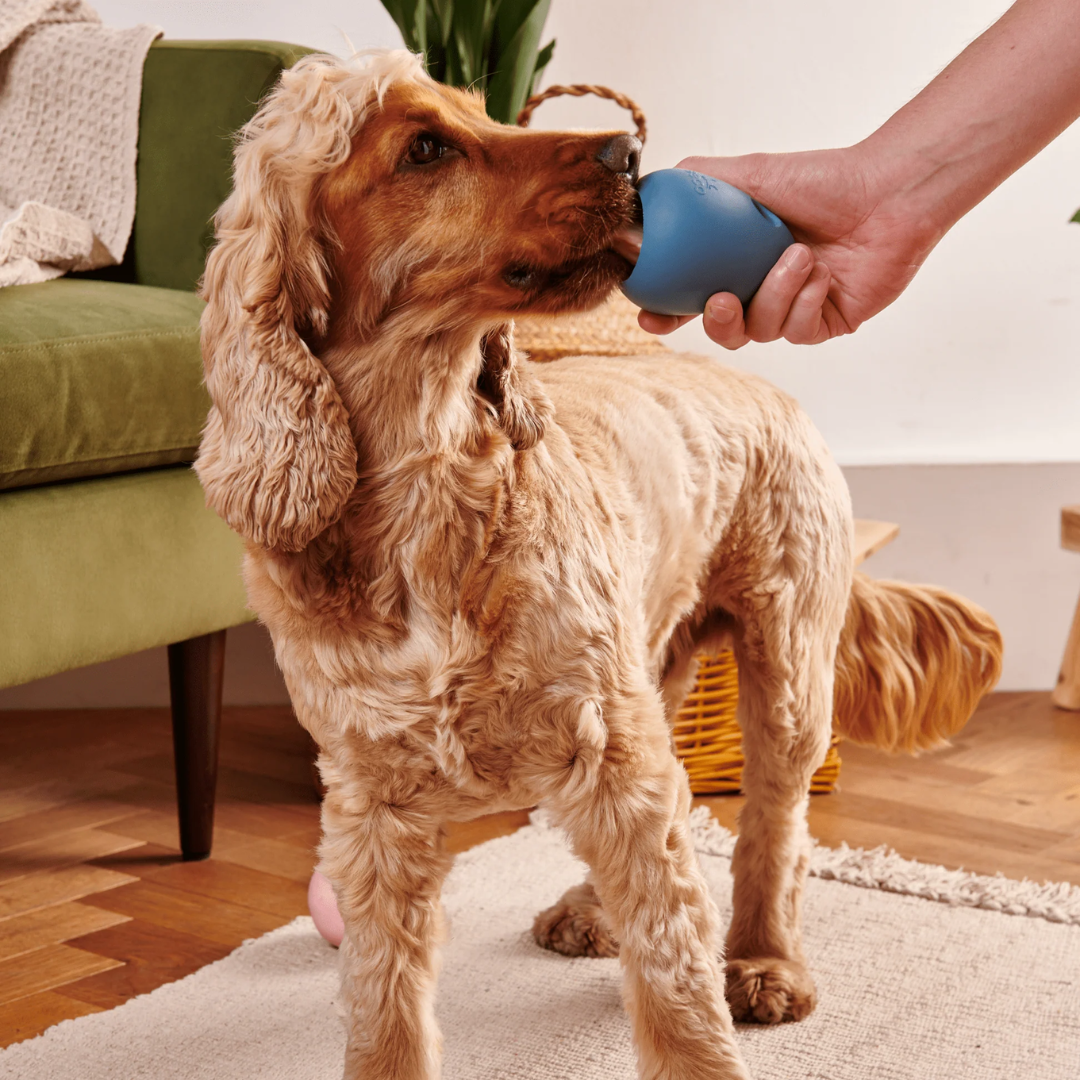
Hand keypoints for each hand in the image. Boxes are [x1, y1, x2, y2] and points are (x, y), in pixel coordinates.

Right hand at [637, 147, 939, 348]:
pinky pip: (797, 331)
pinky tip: (823, 273)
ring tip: (799, 256)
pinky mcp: (824, 324)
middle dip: (716, 322)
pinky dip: (805, 301)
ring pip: (760, 330)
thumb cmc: (824, 179)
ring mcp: (793, 311)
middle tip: (720, 301)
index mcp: (737, 264)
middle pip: (722, 328)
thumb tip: (646, 188)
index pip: (690, 298)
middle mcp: (762, 290)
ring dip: (775, 294)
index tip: (649, 316)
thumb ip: (698, 180)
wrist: (887, 192)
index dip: (667, 313)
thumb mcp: (750, 173)